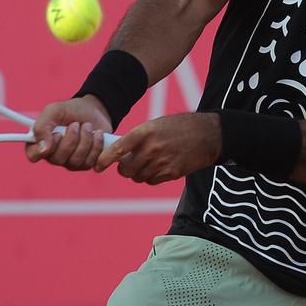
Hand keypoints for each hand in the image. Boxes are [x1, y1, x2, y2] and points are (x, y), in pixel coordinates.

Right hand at [24, 95, 112, 169]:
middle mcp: (53, 155)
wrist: (94, 111)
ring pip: (75, 161)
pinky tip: (97, 134)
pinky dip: (96, 145)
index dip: (42, 149)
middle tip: (75, 124)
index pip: (33, 155)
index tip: (56, 135)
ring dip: (85, 139)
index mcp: (40, 142)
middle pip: (57, 159)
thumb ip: (43, 125)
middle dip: (71, 139)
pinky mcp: (85, 164)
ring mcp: (69, 162)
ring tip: (87, 126)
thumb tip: (43, 147)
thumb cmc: (71, 111)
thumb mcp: (55, 110)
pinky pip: (89, 162)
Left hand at [95, 113, 220, 184]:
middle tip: (128, 163)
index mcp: (145, 132)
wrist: (207, 135)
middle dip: (124, 168)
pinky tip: (159, 166)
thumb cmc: (179, 126)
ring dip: (139, 173)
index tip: (98, 166)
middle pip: (126, 169)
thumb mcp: (156, 124)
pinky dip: (151, 177)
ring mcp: (162, 162)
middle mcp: (152, 148)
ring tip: (148, 162)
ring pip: (138, 177)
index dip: (105, 159)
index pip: (118, 149)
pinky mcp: (171, 173)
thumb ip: (138, 138)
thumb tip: (120, 153)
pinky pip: (152, 181)